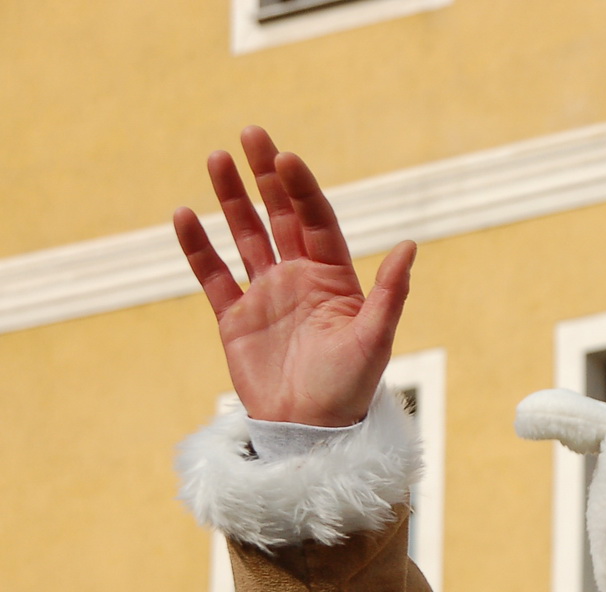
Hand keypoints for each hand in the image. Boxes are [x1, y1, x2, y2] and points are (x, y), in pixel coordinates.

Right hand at [174, 126, 415, 426]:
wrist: (311, 433)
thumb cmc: (350, 388)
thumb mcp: (375, 339)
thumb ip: (390, 293)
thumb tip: (410, 246)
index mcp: (335, 279)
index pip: (316, 221)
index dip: (302, 188)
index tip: (286, 158)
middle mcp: (299, 279)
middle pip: (281, 215)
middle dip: (266, 176)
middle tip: (251, 133)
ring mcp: (265, 295)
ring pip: (245, 235)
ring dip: (231, 199)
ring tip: (216, 157)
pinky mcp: (234, 318)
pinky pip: (213, 275)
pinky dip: (197, 247)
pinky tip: (184, 216)